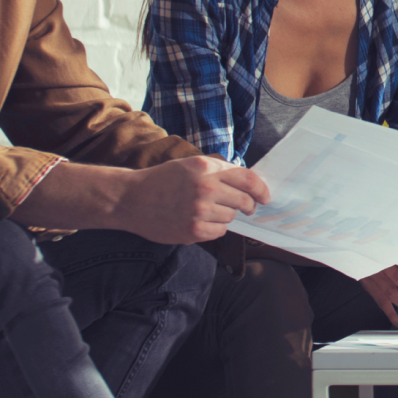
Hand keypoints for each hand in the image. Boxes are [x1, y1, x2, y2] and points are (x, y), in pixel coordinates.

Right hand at [112, 157, 263, 244]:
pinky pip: (219, 232)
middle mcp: (205, 188)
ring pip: (231, 218)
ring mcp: (199, 211)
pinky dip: (214, 229)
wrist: (131, 199)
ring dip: (225, 216)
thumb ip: (218, 170)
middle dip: (247, 206)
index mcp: (206, 168)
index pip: (247, 179)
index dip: (261, 190)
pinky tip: (199, 221)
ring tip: (206, 210)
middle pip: (243, 201)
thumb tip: (247, 182)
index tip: (265, 197)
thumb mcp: (190, 165)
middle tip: (244, 207)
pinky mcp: (192, 231)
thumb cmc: (162, 180)